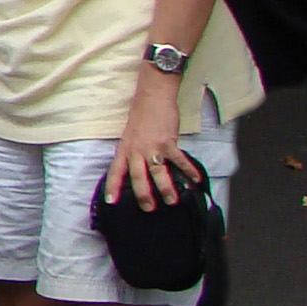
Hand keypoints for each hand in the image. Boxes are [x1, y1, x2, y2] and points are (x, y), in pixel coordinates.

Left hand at [105, 77, 187, 205]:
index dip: (113, 187)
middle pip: (138, 176)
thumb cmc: (141, 115)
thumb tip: (140, 169)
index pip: (116, 171)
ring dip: (166, 188)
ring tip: (171, 201)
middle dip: (143, 194)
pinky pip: (179, 160)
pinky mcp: (168, 142)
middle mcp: (136, 150)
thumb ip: (133, 152)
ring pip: (158, 172)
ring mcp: (152, 147)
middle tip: (148, 208)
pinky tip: (196, 180)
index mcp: (125, 149)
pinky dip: (189, 170)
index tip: (110, 201)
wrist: (152, 97)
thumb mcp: (130, 135)